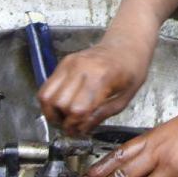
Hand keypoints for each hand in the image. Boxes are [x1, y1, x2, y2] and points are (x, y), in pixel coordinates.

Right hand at [37, 37, 152, 136]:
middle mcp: (82, 68)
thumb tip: (83, 129)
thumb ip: (103, 114)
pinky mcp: (64, 62)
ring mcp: (70, 63)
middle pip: (59, 104)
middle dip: (63, 121)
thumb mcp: (125, 98)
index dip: (76, 125)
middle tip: (72, 126)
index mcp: (101, 78)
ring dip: (51, 112)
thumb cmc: (131, 70)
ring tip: (64, 117)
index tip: (80, 131)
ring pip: (46, 95)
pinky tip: (62, 106)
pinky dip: (50, 100)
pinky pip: (47, 85)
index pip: (77, 109)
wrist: (127, 45)